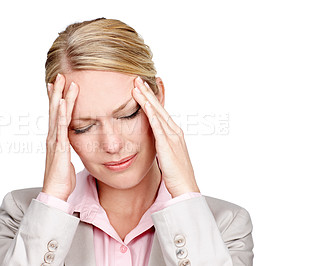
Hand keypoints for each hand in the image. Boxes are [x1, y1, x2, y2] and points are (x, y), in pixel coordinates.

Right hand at [42, 73, 78, 200]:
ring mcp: (54, 140)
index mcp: (55, 138)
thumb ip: (67, 147)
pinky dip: (62, 114)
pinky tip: (64, 102)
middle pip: (54, 109)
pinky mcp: (59, 147)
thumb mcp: (66, 158)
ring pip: (57, 114)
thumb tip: (70, 142)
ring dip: (60, 96)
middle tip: (60, 75)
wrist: (55, 192)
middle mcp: (52, 136)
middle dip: (57, 91)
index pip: (56, 114)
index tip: (58, 85)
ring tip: (63, 81)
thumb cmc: (61, 177)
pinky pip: (61, 127)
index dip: (56, 99)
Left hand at [132, 76, 199, 196]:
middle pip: (158, 108)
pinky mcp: (168, 146)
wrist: (186, 187)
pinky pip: (159, 128)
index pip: (160, 111)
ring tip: (137, 87)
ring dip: (147, 99)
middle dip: (147, 93)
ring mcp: (172, 137)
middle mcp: (174, 131)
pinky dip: (152, 116)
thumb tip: (154, 138)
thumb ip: (162, 143)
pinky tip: (145, 106)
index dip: (150, 98)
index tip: (140, 87)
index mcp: (174, 133)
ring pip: (157, 114)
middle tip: (137, 79)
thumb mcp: (167, 153)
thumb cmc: (176, 173)